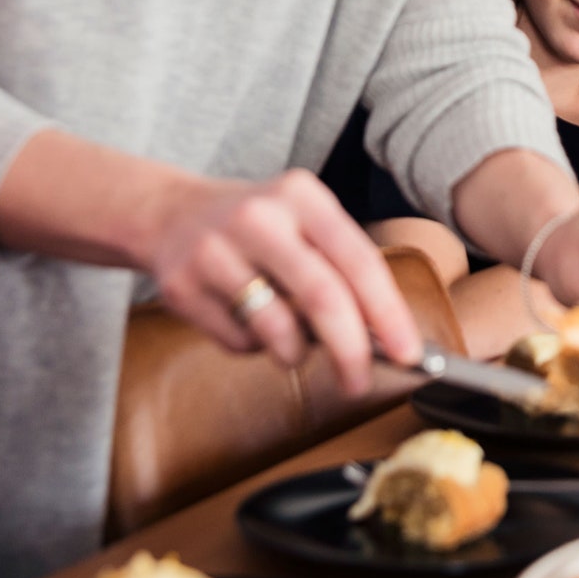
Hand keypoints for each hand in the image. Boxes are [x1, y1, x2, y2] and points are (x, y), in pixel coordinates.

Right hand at [146, 170, 421, 395]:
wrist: (169, 213)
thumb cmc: (258, 228)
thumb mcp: (303, 221)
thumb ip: (342, 266)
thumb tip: (387, 334)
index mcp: (302, 196)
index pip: (359, 260)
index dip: (387, 311)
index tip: (408, 351)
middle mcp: (259, 217)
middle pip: (322, 296)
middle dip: (350, 350)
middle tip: (358, 381)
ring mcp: (215, 250)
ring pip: (277, 328)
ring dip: (295, 352)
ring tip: (291, 345)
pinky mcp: (181, 285)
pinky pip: (238, 340)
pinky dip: (256, 347)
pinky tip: (247, 320)